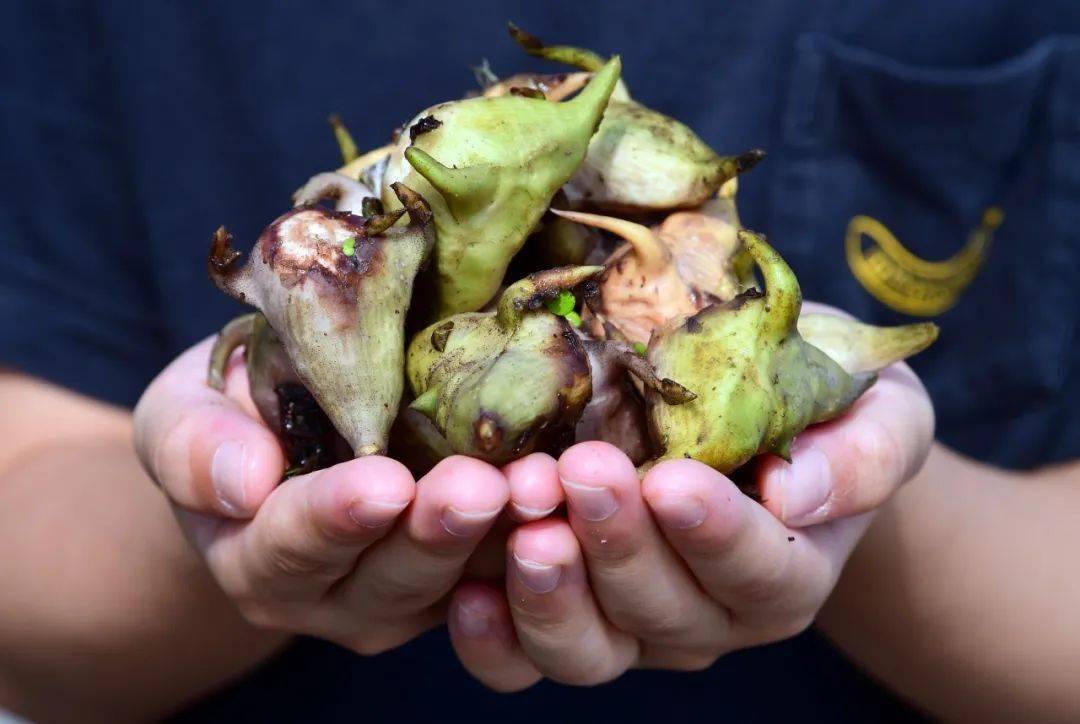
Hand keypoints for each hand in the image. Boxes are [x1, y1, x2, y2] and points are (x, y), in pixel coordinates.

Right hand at [134, 337, 525, 654]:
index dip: (338, 518)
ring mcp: (409, 597)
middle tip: (481, 485)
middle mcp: (335, 597)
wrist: (287, 430)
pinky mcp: (468, 581)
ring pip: (464, 582)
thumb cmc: (234, 412)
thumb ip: (194, 447)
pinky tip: (567, 490)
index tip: (383, 485)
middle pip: (393, 578)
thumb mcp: (185, 410)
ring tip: (541, 485)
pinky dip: (540, 534)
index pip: (294, 547)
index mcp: (259, 559)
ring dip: (505, 537)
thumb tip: (241, 482)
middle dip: (438, 532)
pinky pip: (510, 571)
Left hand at [445, 351, 933, 689]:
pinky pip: (524, 658)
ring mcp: (634, 628)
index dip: (717, 534)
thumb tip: (800, 493)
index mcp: (789, 569)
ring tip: (524, 531)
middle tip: (579, 474)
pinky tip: (467, 591)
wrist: (758, 432)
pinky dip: (494, 637)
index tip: (674, 481)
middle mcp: (712, 618)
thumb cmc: (819, 412)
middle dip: (619, 546)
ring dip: (552, 597)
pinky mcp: (569, 619)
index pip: (760, 570)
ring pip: (590, 650)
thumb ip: (865, 453)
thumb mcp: (877, 413)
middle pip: (664, 610)